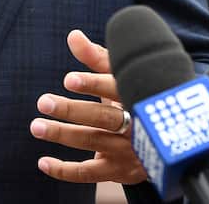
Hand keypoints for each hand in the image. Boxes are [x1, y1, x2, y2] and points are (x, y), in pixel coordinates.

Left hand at [31, 29, 145, 184]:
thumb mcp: (120, 76)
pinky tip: (43, 161)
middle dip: (72, 111)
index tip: (68, 80)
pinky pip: (89, 173)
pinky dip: (65, 170)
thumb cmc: (134, 95)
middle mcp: (137, 123)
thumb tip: (73, 35)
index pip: (116, 88)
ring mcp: (129, 150)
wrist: (170, 139)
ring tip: (37, 126)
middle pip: (104, 117)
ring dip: (63, 134)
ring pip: (94, 141)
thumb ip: (96, 57)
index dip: (93, 84)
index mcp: (138, 94)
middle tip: (43, 102)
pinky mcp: (120, 171)